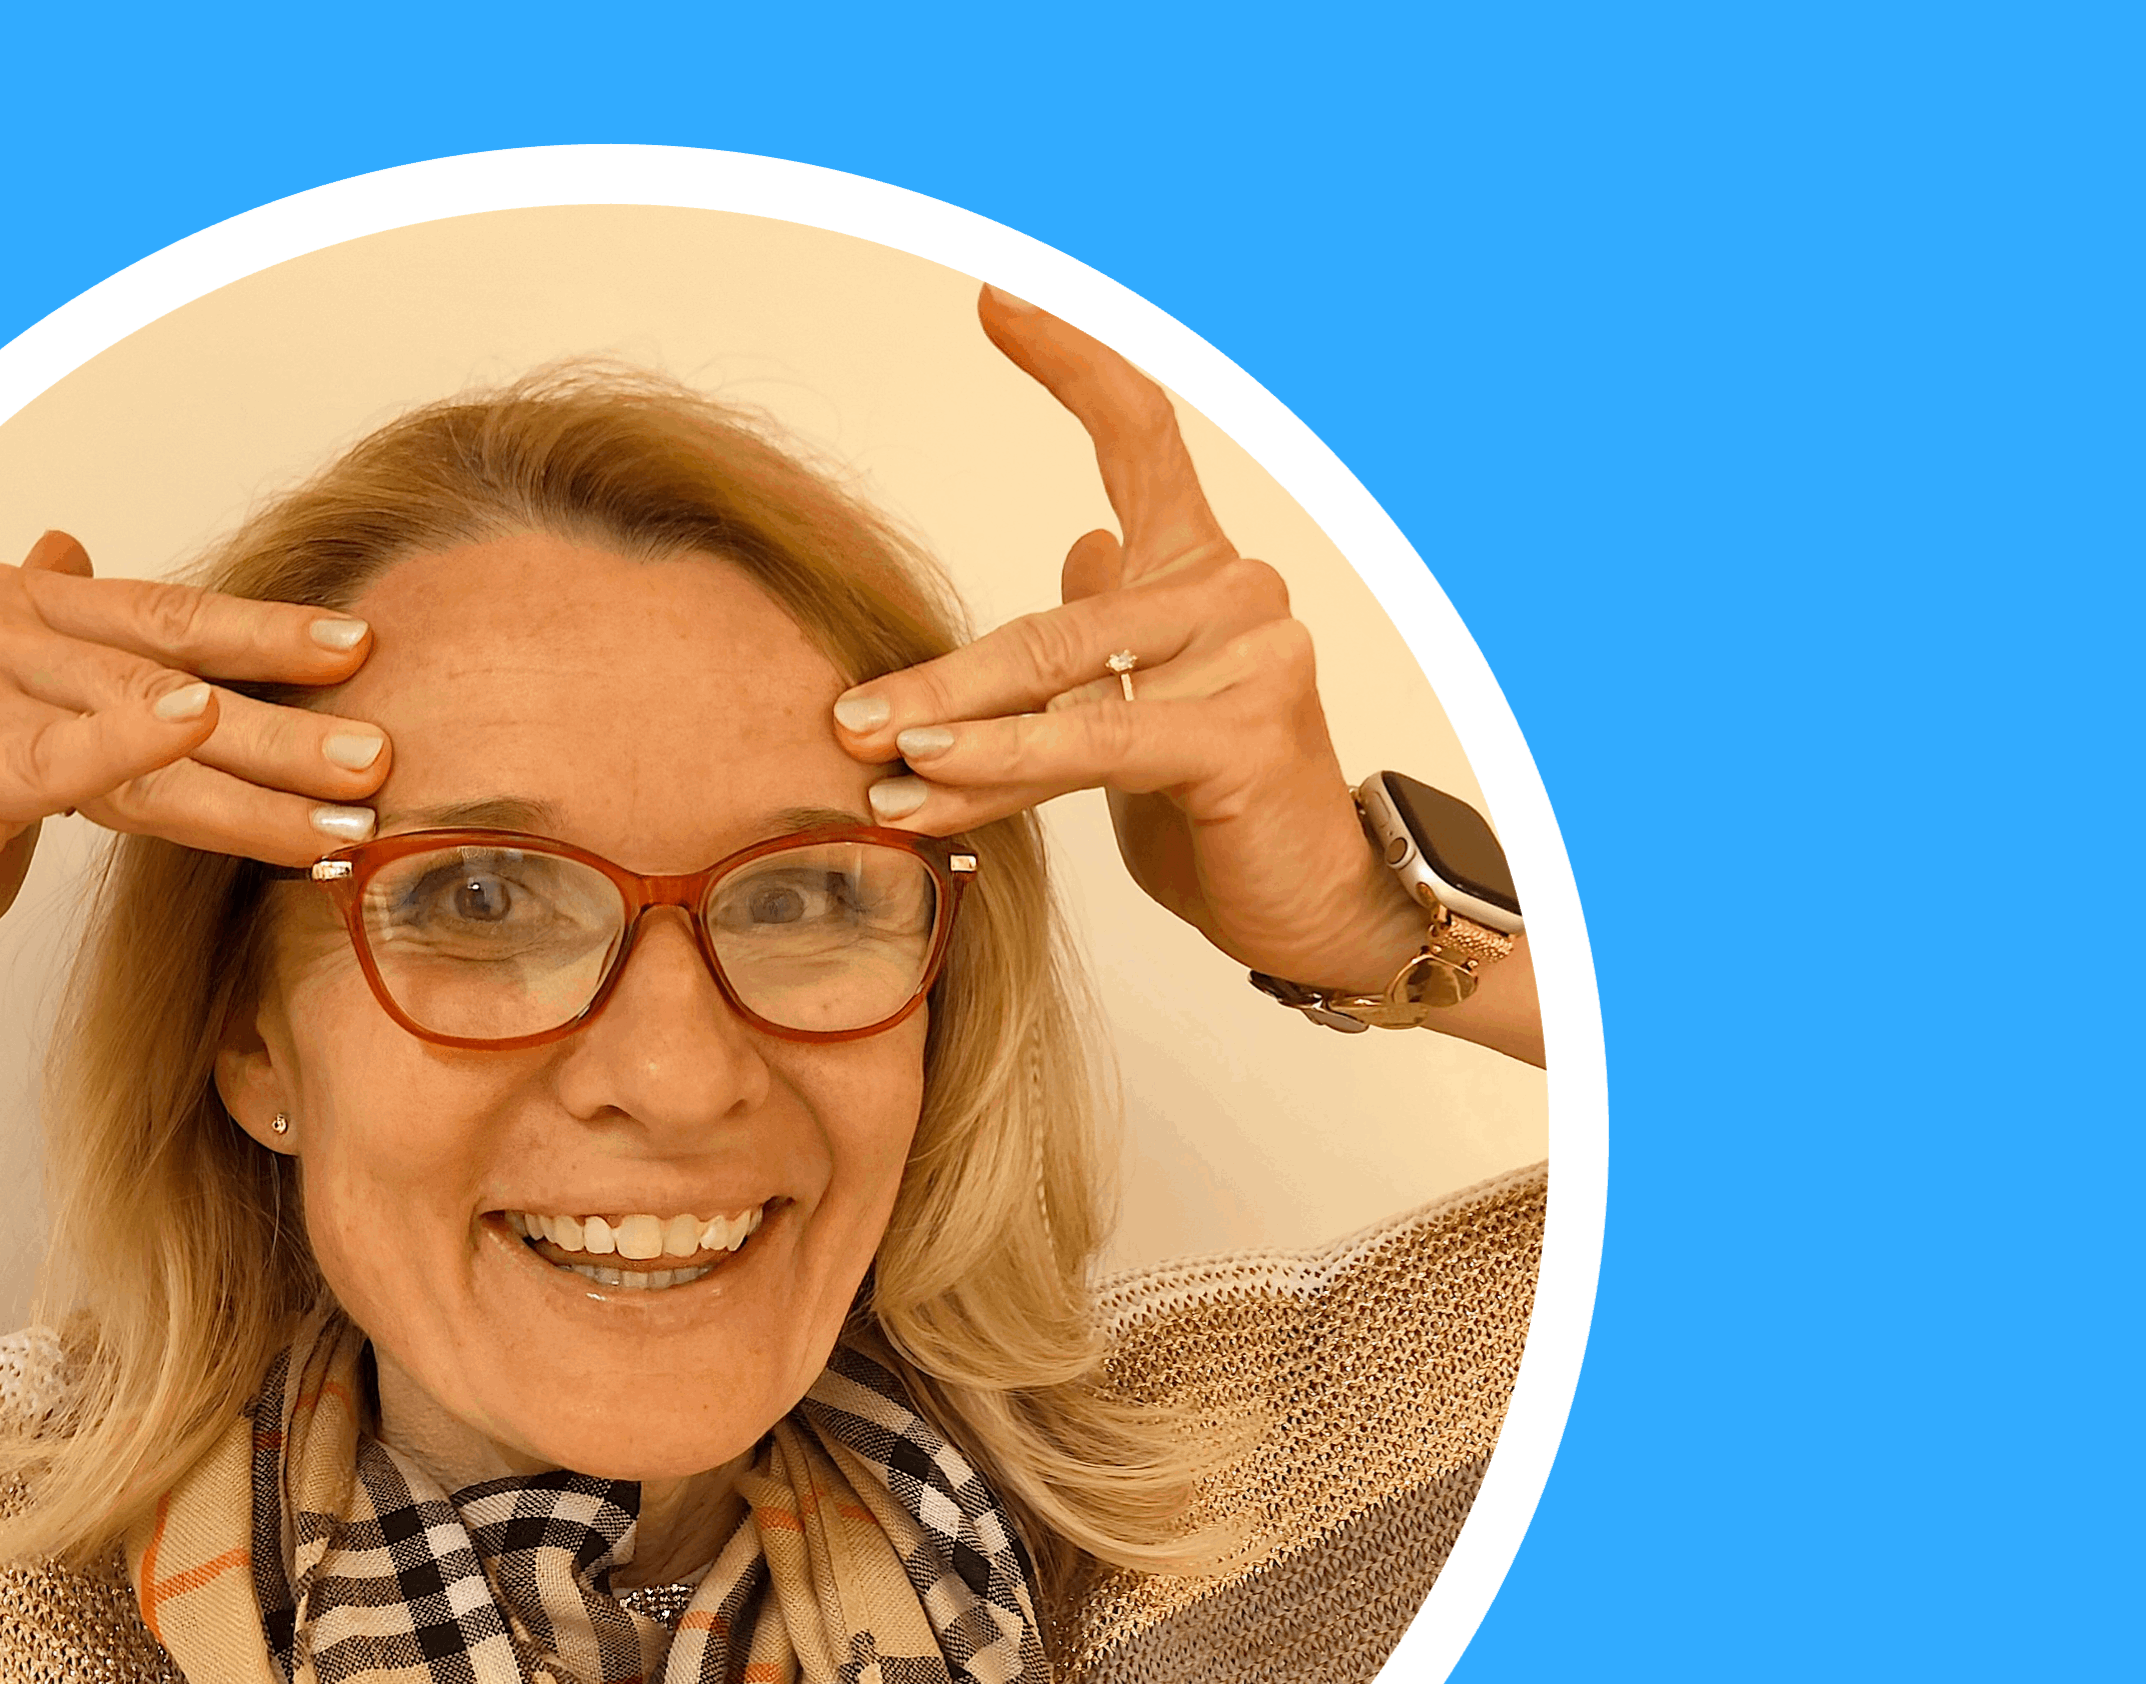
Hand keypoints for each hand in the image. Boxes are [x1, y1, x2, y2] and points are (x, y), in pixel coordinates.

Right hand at [0, 531, 387, 1058]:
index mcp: (11, 605)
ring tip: (345, 804)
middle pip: (166, 668)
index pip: (163, 614)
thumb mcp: (3, 711)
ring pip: (137, 735)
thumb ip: (53, 636)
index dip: (264, 631)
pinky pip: (53, 763)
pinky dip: (128, 745)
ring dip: (254, 776)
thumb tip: (73, 544)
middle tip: (381, 744)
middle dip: (284, 711)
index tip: (364, 648)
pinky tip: (200, 735)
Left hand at [828, 290, 1531, 1054]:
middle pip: (1054, 616)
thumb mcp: (1143, 711)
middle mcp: (1233, 590)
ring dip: (950, 726)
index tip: (997, 297)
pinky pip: (1093, 744)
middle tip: (845, 714)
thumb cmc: (1220, 811)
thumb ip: (1106, 629)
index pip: (1140, 432)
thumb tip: (1079, 541)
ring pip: (1062, 680)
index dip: (1071, 357)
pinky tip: (930, 793)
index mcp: (1200, 569)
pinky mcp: (1244, 731)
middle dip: (936, 675)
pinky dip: (999, 770)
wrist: (1317, 905)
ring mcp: (1248, 654)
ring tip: (868, 756)